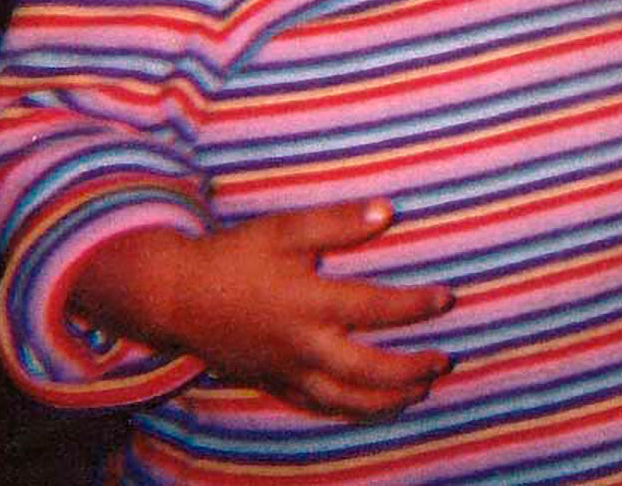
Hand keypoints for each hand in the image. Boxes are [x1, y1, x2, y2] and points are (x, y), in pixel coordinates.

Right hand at [69, 201, 450, 417]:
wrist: (174, 296)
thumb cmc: (234, 256)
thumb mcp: (284, 229)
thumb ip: (338, 222)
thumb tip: (389, 211)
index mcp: (310, 303)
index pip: (377, 308)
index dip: (417, 306)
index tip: (448, 298)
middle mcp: (301, 344)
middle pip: (368, 369)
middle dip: (411, 368)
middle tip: (444, 360)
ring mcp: (285, 370)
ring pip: (345, 398)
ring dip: (387, 399)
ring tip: (420, 390)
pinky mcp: (271, 382)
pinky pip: (316, 405)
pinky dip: (348, 410)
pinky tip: (371, 407)